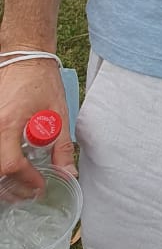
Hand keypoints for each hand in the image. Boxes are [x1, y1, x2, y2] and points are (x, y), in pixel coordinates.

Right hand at [0, 58, 75, 198]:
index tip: (40, 186)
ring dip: (3, 179)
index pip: (11, 165)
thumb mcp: (58, 113)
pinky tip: (12, 169)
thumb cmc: (41, 80)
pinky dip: (1, 164)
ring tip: (21, 184)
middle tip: (29, 192)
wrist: (24, 57)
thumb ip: (61, 146)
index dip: (27, 181)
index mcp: (7, 124)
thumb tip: (68, 173)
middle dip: (12, 187)